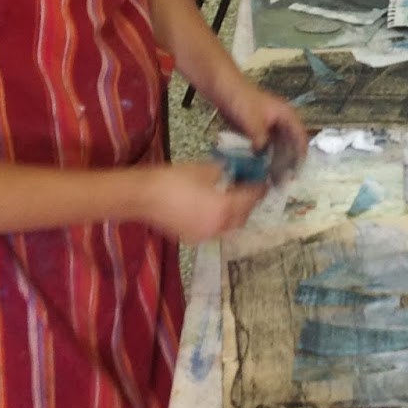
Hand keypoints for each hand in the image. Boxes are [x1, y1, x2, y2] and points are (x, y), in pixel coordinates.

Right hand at [139, 161, 267, 242]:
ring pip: (228, 227)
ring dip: (234, 215)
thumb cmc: (174, 179)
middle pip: (242, 217)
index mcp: (224, 208)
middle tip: (249, 190)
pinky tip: (212, 209)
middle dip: (248, 205)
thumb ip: (225, 172)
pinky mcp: (190, 238)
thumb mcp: (205, 169)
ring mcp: (203, 236)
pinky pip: (212, 231)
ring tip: (231, 199)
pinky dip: (218, 221)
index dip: (259, 190)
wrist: (143, 196)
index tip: (265, 182)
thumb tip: (233, 172)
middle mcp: (217, 227)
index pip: (250, 199)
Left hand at [222, 83, 308, 183]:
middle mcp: (281, 120)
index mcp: (286, 115)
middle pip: (291, 144)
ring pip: (279, 146)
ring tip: (272, 176)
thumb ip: (261, 140)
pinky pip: (266, 145)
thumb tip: (263, 157)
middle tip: (283, 179)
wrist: (223, 88)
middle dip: (288, 161)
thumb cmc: (241, 100)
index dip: (301, 155)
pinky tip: (261, 166)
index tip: (296, 171)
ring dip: (277, 160)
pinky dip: (266, 155)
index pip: (301, 137)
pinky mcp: (258, 129)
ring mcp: (269, 124)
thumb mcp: (253, 121)